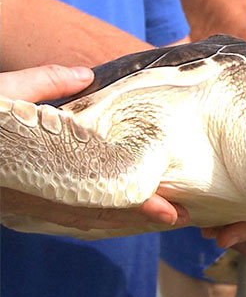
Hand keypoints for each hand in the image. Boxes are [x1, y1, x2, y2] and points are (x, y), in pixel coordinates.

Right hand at [0, 66, 188, 229]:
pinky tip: (117, 215)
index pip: (91, 196)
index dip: (133, 205)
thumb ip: (40, 81)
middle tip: (177, 218)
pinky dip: (93, 220)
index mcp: (28, 172)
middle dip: (136, 219)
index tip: (167, 207)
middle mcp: (25, 199)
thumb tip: (85, 73)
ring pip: (79, 223)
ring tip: (157, 217)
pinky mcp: (15, 210)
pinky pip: (62, 220)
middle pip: (92, 217)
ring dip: (119, 222)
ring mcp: (19, 209)